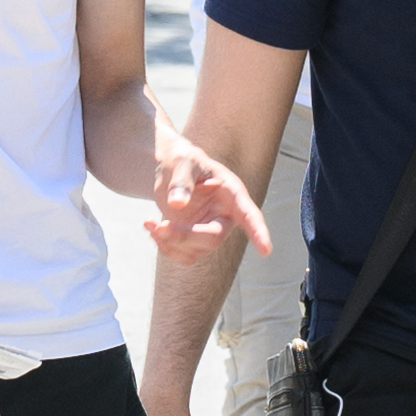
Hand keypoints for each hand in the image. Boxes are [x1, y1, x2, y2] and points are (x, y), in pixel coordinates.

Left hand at [146, 143, 266, 265]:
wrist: (169, 169)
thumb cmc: (182, 160)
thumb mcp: (182, 162)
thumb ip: (181, 182)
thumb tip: (177, 204)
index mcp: (232, 194)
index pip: (249, 215)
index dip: (258, 232)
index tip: (266, 250)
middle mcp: (225, 215)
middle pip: (213, 238)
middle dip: (185, 235)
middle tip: (160, 225)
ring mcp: (209, 230)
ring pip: (196, 251)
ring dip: (169, 241)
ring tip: (150, 223)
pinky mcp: (193, 240)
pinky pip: (182, 255)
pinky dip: (163, 245)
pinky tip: (152, 226)